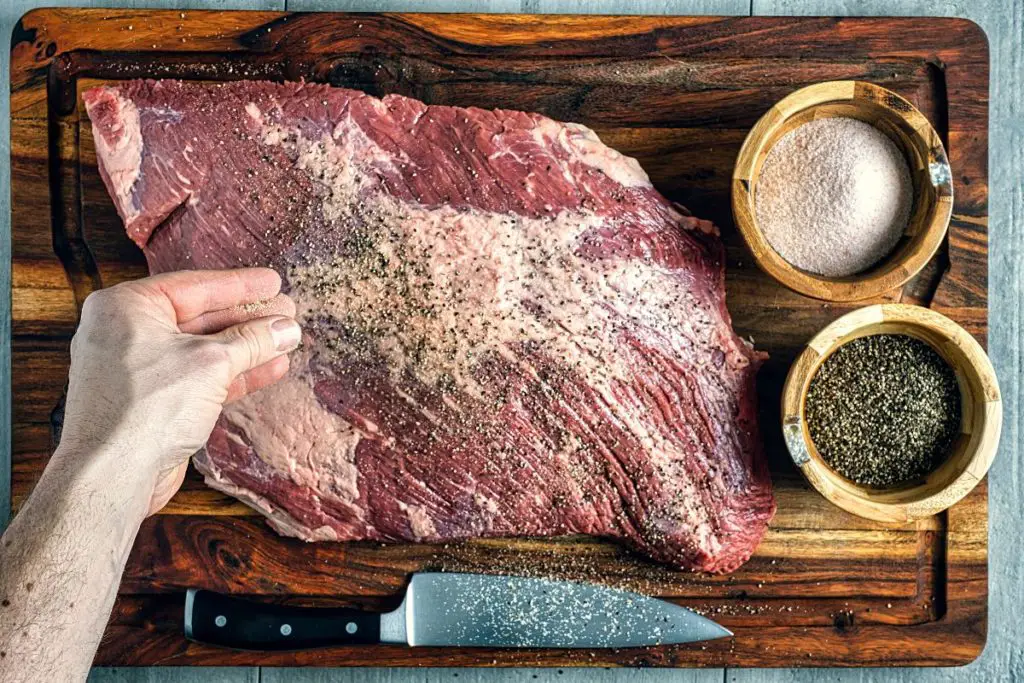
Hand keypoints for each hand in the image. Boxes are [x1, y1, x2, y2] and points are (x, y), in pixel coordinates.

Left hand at [59, 268, 299, 515]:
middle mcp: (126, 333)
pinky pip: (197, 377)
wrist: (114, 474)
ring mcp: (138, 369)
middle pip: (200, 317)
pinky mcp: (151, 401)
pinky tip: (268, 370)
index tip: (273, 282)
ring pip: (202, 350)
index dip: (240, 286)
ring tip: (285, 341)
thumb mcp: (212, 362)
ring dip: (246, 347)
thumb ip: (253, 340)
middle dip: (247, 318)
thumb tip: (287, 328)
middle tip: (286, 313)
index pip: (195, 286)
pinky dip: (232, 374)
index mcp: (127, 307)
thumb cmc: (148, 407)